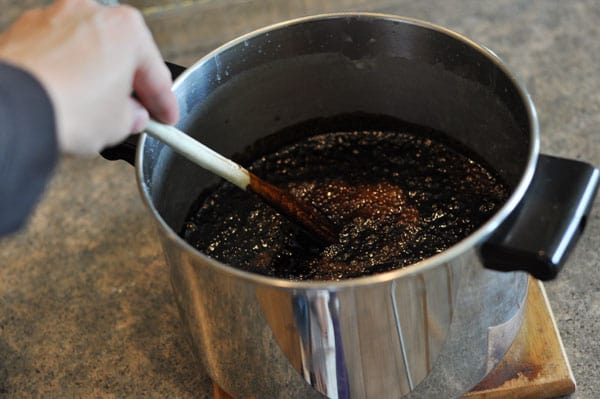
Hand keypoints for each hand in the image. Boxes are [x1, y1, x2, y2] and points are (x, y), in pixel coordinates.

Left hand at [0, 0, 177, 154]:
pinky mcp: (23, 32)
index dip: (164, 102)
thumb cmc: (67, 106)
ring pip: (84, 51)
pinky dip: (62, 74)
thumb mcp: (120, 124)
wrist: (14, 110)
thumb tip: (129, 115)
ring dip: (92, 77)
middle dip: (126, 84)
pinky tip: (64, 100)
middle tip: (133, 114)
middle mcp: (90, 13)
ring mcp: (53, 18)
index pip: (155, 73)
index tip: (165, 116)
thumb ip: (132, 116)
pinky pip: (54, 55)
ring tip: (93, 110)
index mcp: (126, 28)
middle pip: (119, 54)